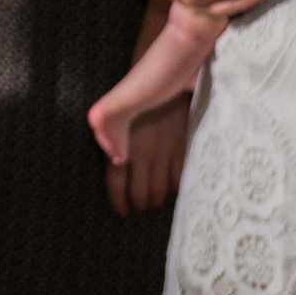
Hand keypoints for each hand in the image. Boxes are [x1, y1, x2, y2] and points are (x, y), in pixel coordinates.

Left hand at [108, 95, 189, 216]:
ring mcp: (164, 153)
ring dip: (156, 200)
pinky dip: (175, 189)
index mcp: (123, 147)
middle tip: (141, 207)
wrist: (161, 80)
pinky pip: (179, 180)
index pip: (116, 184)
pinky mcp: (182, 148)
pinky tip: (172, 188)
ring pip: (159, 191)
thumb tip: (115, 163)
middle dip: (140, 204)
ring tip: (155, 202)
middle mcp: (142, 153)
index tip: (122, 214)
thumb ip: (113, 142)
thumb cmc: (138, 106)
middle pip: (139, 194)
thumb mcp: (118, 122)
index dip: (118, 203)